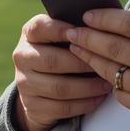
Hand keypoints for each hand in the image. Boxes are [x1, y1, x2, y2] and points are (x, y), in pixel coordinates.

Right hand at [12, 14, 112, 130]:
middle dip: (83, 63)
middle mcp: (22, 56)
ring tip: (107, 83)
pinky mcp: (32, 105)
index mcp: (29, 34)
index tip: (83, 31)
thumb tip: (105, 22)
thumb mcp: (61, 37)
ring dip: (88, 87)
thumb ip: (76, 29)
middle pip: (53, 61)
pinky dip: (84, 103)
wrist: (39, 87)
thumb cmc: (61, 53)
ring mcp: (24, 83)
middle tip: (106, 63)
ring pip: (59, 88)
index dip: (60, 29)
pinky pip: (62, 108)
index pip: (40, 27)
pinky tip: (99, 98)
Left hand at [66, 3, 129, 130]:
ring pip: (110, 71)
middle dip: (87, 36)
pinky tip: (102, 73)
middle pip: (112, 46)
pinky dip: (109, 82)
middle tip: (70, 31)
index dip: (103, 16)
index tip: (88, 14)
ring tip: (77, 49)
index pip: (127, 22)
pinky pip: (120, 94)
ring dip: (90, 59)